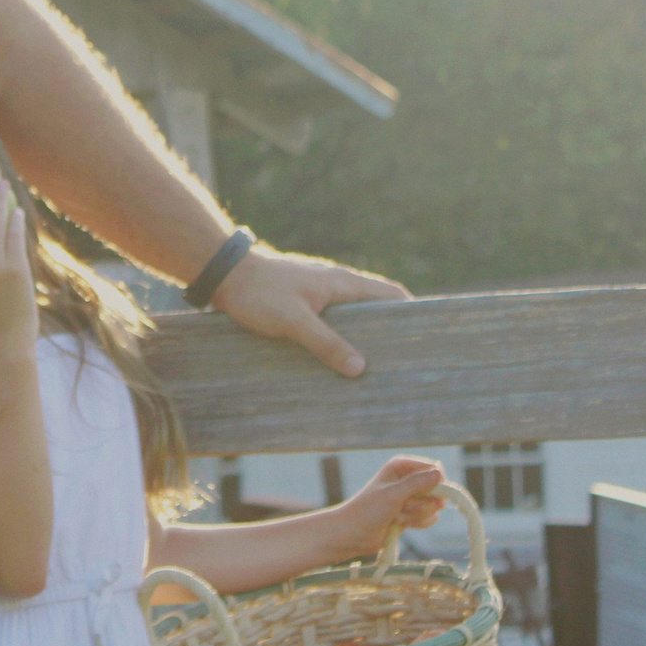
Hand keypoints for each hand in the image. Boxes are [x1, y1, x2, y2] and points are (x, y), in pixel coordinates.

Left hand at [210, 246, 408, 377]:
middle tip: (397, 366)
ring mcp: (318, 292)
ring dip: (358, 339)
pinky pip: (329, 322)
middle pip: (373, 309)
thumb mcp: (294, 321)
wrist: (223, 273)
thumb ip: (327, 343)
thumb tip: (361, 368)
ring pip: (350, 317)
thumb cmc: (259, 292)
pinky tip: (332, 362)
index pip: (391, 294)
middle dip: (386, 334)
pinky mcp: (301, 302)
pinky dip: (336, 338)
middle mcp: (335, 284)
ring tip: (368, 372)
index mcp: (343, 282)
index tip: (423, 340)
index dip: (410, 315)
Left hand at [321, 456, 447, 561]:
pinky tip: (400, 523)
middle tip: (401, 507)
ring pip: (433, 506)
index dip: (437, 484)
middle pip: (437, 490)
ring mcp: (411, 497)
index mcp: (401, 466)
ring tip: (396, 516)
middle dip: (421, 504)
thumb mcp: (393, 494)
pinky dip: (417, 523)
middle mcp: (408, 479)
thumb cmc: (369, 510)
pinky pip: (429, 517)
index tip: (430, 497)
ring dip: (416, 515)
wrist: (354, 534)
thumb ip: (417, 484)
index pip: (434, 469)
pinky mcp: (412, 513)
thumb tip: (440, 474)